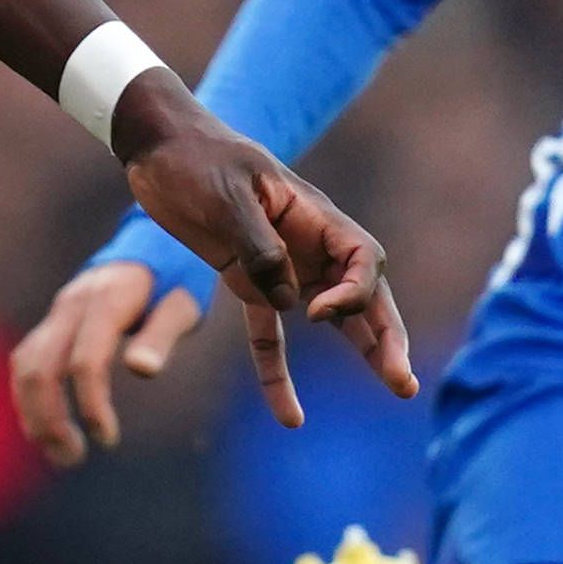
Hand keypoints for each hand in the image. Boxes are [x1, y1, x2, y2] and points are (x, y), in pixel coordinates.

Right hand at [9, 259, 197, 460]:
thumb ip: (161, 335)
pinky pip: (28, 361)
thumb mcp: (184, 304)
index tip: (108, 439)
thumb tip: (142, 371)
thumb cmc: (178, 276)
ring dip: (33, 413)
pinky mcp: (54, 322)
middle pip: (40, 367)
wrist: (154, 240)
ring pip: (26, 366)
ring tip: (62, 453)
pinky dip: (30, 397)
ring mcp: (58, 312)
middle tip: (73, 458)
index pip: (85, 361)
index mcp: (108, 300)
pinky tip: (48, 427)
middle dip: (49, 418)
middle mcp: (73, 304)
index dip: (91, 404)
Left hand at [57, 86, 418, 452]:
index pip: (362, 259)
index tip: (318, 314)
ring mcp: (282, 266)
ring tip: (395, 387)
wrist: (159, 147)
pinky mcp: (248, 284)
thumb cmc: (196, 160)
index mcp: (312, 215)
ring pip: (332, 318)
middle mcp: (307, 244)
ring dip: (362, 352)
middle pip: (363, 294)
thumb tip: (289, 303)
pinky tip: (289, 416)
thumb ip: (259, 247)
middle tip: (404, 382)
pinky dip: (277, 373)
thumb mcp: (227, 196)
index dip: (354, 293)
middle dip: (387, 337)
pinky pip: (269, 335)